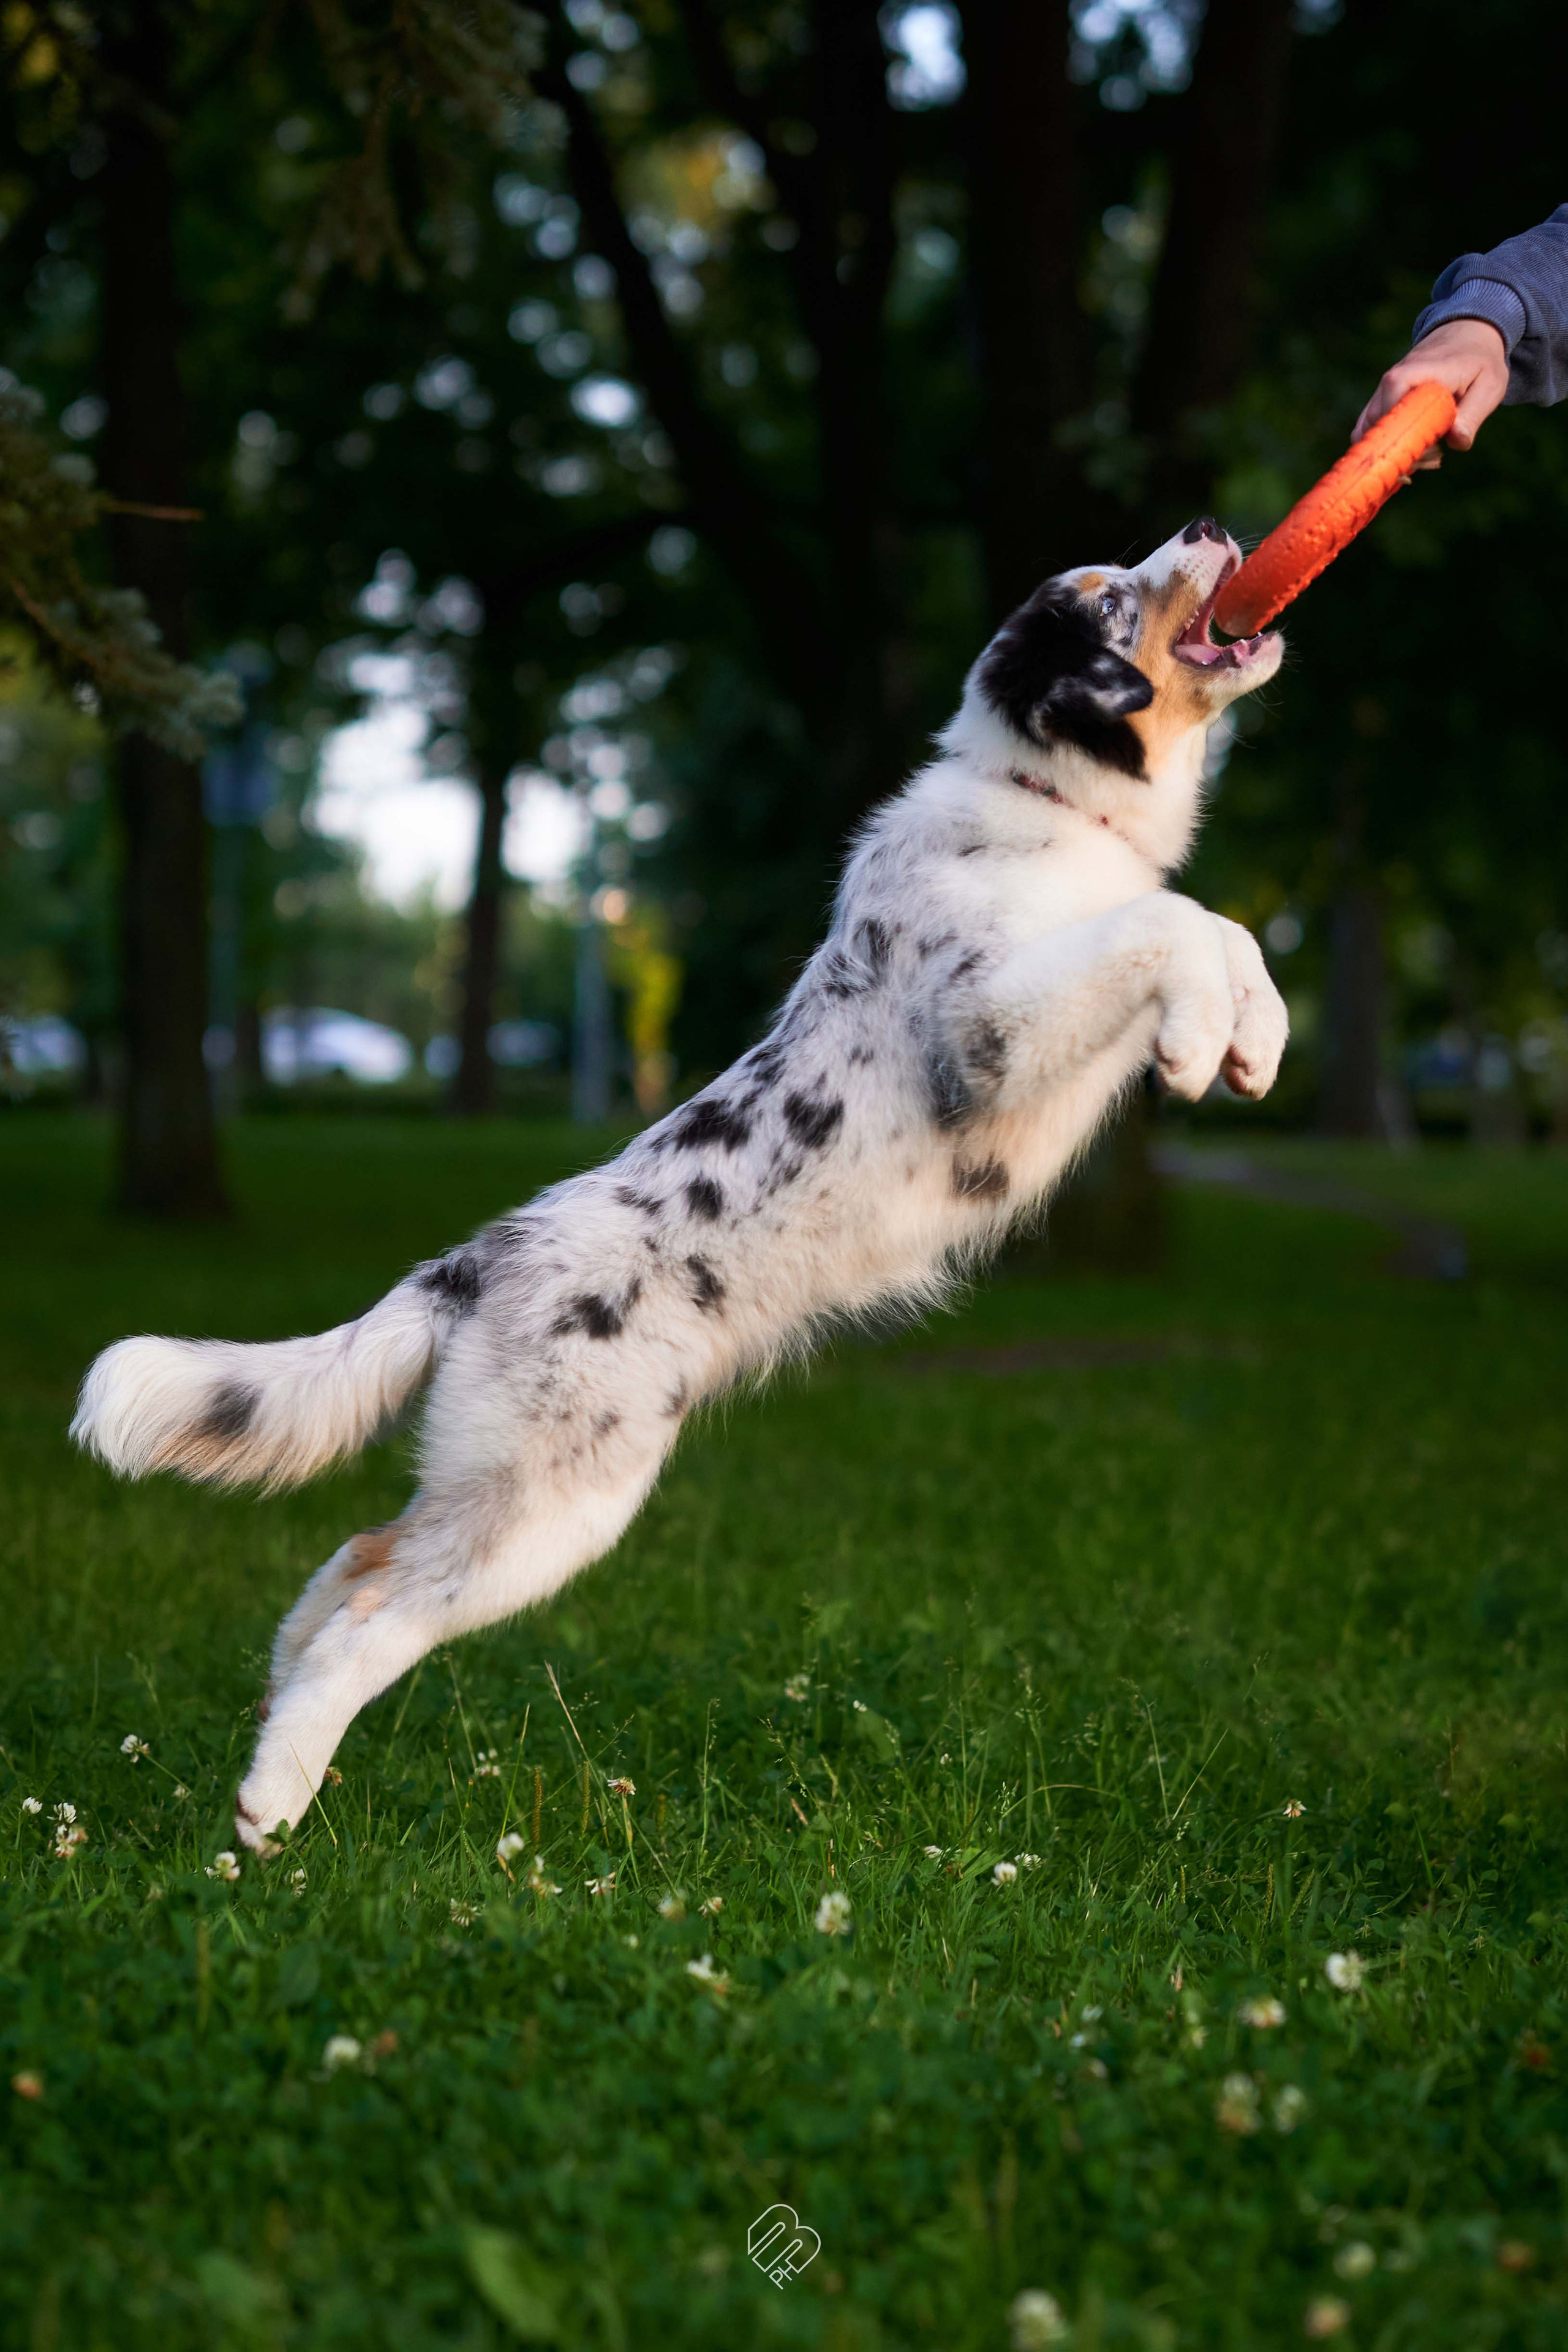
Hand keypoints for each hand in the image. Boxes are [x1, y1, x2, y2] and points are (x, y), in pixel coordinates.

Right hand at [1352, 317, 1508, 465]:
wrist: (1466, 334)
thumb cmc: (1480, 361)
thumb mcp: (1489, 385)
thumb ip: (1473, 414)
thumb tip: (1457, 440)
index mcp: (1414, 375)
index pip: (1391, 412)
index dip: (1407, 439)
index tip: (1432, 452)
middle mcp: (1390, 382)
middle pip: (1376, 429)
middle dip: (1401, 452)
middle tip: (1435, 458)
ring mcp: (1382, 391)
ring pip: (1369, 433)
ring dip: (1393, 451)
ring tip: (1426, 455)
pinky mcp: (1381, 400)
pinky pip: (1371, 430)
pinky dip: (1387, 446)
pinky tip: (1414, 451)